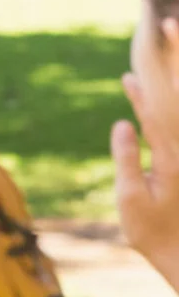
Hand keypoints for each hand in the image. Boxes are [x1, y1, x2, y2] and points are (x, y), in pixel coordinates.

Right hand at [117, 74, 178, 290]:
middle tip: (142, 67)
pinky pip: (174, 136)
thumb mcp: (131, 196)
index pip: (155, 117)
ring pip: (176, 122)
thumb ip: (127, 158)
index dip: (142, 95)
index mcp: (170, 159)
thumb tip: (123, 124)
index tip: (130, 76)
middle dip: (160, 85)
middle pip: (172, 111)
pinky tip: (149, 119)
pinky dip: (163, 123)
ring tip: (154, 81)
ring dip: (165, 99)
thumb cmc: (152, 229)